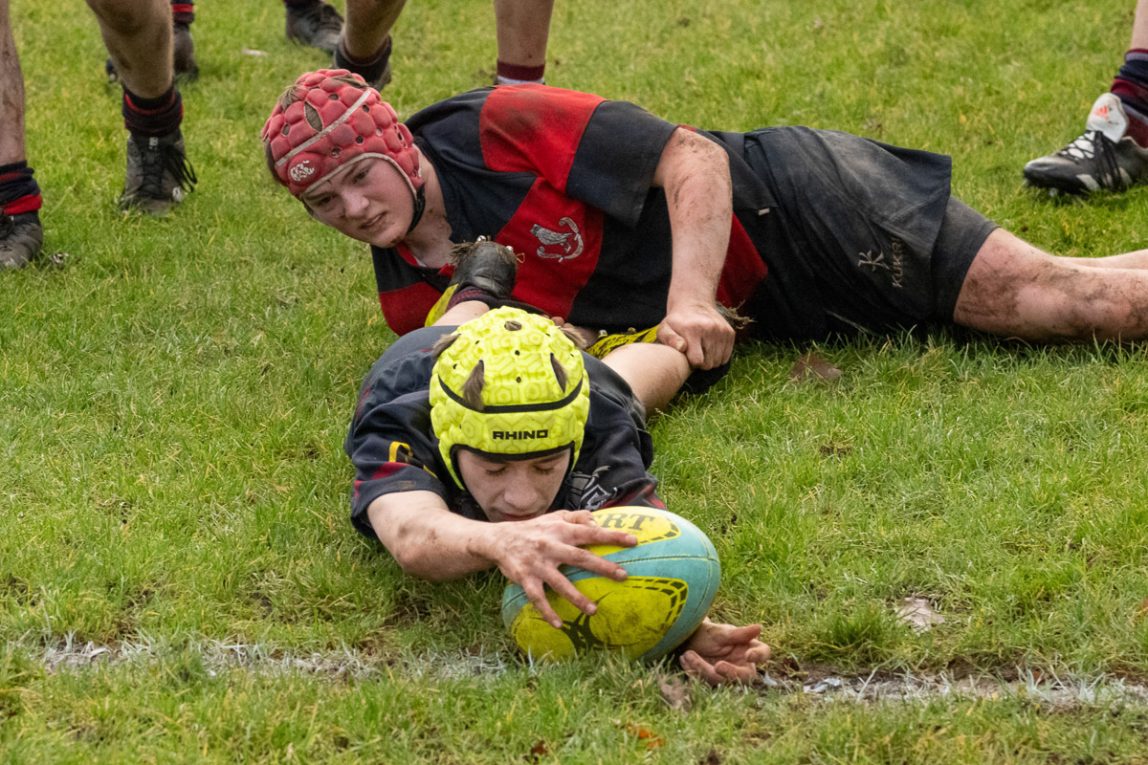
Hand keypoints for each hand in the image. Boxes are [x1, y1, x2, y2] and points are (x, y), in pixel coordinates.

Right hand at [490, 510, 636, 628]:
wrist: (500, 539)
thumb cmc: (534, 529)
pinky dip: (547, 612)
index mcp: (561, 530)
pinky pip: (537, 598)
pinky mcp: (525, 578)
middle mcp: (550, 546)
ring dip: (577, 597)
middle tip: (623, 576)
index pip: (590, 531)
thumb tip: (598, 521)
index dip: (612, 536)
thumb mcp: (554, 517)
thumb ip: (577, 517)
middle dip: (602, 566)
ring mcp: (537, 564)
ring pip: (559, 583)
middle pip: (580, 557)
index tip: (633, 541)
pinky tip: (559, 625)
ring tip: (594, 610)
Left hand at [657, 302, 733, 369]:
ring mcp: (722, 330)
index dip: (691, 363)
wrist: (694, 304)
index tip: (687, 355)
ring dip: (709, 360)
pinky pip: (725, 357)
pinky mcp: (730, 332)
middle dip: (701, 363)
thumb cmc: (676, 322)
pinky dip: (718, 356)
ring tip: (701, 350)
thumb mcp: (665, 329)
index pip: (698, 361)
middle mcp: (710, 329)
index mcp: (693, 329)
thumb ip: (669, 339)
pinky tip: (709, 348)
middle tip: (693, 352)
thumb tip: (682, 347)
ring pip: (718, 362)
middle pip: (709, 363)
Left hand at [678, 618, 770, 685]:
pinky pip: (705, 682)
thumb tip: (759, 628)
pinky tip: (684, 659)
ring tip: (688, 654)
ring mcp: (728, 676)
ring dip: (702, 668)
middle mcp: (742, 665)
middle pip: (744, 676)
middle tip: (717, 666)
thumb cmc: (709, 633)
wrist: (688, 640)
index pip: (763, 653)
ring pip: (721, 680)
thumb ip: (739, 634)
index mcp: (749, 648)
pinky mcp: (713, 683)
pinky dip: (693, 672)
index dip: (759, 656)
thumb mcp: (722, 632)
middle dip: (730, 673)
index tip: (748, 655)